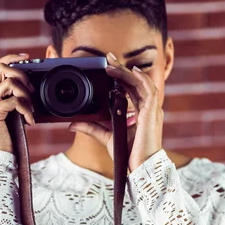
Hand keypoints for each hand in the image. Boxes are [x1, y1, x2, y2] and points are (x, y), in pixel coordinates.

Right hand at [0, 54, 35, 153]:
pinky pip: (14, 101)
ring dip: (26, 95)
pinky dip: (27, 110)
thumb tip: (29, 85)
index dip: (11, 58)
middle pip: (1, 67)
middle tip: (32, 91)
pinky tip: (30, 121)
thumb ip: (14, 98)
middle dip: (22, 74)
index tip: (27, 57)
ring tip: (31, 110)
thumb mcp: (11, 113)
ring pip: (10, 83)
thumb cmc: (7, 136)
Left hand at [69, 52, 162, 171]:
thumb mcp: (106, 137)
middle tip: (109, 57)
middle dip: (122, 69)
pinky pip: (149, 90)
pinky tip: (131, 71)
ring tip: (113, 63)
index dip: (122, 76)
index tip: (109, 67)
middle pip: (136, 82)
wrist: (140, 167)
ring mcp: (151, 110)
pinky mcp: (152, 113)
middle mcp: (147, 109)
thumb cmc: (128, 154)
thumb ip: (92, 128)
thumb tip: (72, 124)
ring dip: (127, 72)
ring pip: (141, 83)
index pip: (132, 89)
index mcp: (140, 112)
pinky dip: (141, 79)